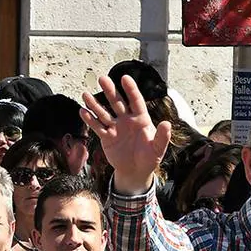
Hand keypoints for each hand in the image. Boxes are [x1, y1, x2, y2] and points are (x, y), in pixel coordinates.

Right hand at [81, 75, 172, 194]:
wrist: (135, 172)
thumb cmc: (149, 159)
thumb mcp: (158, 149)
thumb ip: (162, 137)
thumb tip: (167, 124)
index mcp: (141, 119)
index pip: (136, 101)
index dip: (131, 89)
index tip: (125, 78)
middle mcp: (127, 120)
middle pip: (117, 103)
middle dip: (110, 91)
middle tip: (102, 79)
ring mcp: (116, 127)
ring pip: (104, 113)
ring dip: (95, 104)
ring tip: (85, 94)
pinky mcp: (107, 137)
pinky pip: (97, 127)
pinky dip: (90, 120)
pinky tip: (82, 111)